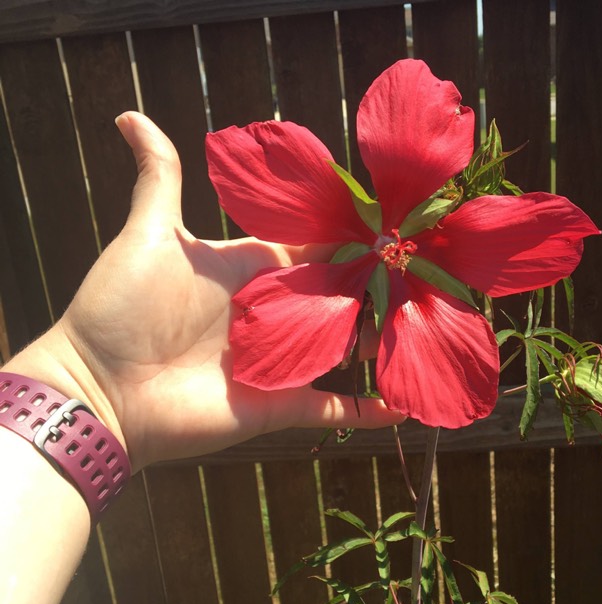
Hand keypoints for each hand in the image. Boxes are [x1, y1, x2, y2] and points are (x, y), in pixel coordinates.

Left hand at [6, 112, 401, 471]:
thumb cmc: (122, 307)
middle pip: (341, 297)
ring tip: (422, 333)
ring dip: (382, 344)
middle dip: (379, 291)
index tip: (395, 227)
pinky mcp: (279, 405)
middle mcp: (275, 313)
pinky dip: (366, 411)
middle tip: (421, 283)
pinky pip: (332, 409)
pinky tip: (403, 408)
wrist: (101, 387)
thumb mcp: (150, 234)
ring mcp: (280, 361)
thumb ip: (160, 176)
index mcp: (255, 268)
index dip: (354, 238)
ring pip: (345, 349)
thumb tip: (129, 115)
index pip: (317, 247)